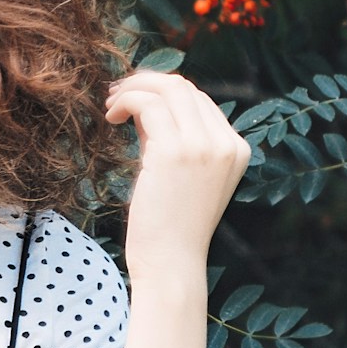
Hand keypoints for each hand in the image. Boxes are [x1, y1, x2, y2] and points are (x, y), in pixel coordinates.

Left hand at [103, 69, 248, 286]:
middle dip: (146, 82)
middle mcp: (227, 143)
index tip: (133, 98)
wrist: (170, 264)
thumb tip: (144, 101)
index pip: (199, 100)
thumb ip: (168, 136)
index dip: (163, 92)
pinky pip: (148, 104)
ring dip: (132, 89)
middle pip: (184, 87)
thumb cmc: (169, 224)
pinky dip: (126, 102)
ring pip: (167, 89)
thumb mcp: (177, 171)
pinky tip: (110, 118)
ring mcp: (204, 146)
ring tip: (110, 105)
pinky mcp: (175, 151)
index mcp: (236, 149)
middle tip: (115, 94)